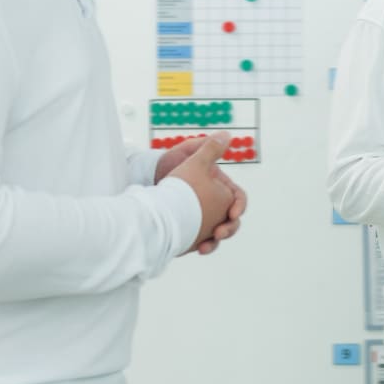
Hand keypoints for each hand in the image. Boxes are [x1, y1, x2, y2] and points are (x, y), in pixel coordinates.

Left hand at [165, 135, 233, 255]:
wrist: (144, 181)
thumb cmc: (166, 164)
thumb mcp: (188, 155)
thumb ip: (209, 147)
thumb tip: (227, 135)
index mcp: (217, 185)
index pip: (236, 197)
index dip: (239, 206)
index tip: (233, 214)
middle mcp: (212, 202)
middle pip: (231, 219)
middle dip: (230, 228)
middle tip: (220, 233)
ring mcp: (203, 216)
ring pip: (219, 232)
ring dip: (217, 240)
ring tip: (208, 246)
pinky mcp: (192, 228)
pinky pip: (204, 239)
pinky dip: (204, 245)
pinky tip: (199, 249)